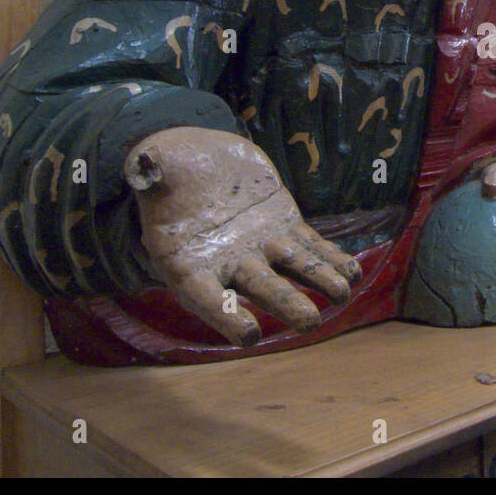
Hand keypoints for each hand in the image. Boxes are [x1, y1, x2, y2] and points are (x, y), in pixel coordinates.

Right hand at [124, 127, 361, 345]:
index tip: (249, 335)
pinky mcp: (284, 225)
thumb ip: (148, 172)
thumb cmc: (166, 170)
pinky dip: (330, 259)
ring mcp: (261, 246)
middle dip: (285, 304)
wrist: (197, 159)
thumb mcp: (152, 168)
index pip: (205, 298)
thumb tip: (143, 166)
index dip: (226, 317)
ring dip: (318, 281)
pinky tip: (352, 272)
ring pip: (293, 269)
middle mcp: (228, 262)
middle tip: (310, 322)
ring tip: (341, 294)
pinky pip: (310, 246)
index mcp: (188, 262)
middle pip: (259, 288)